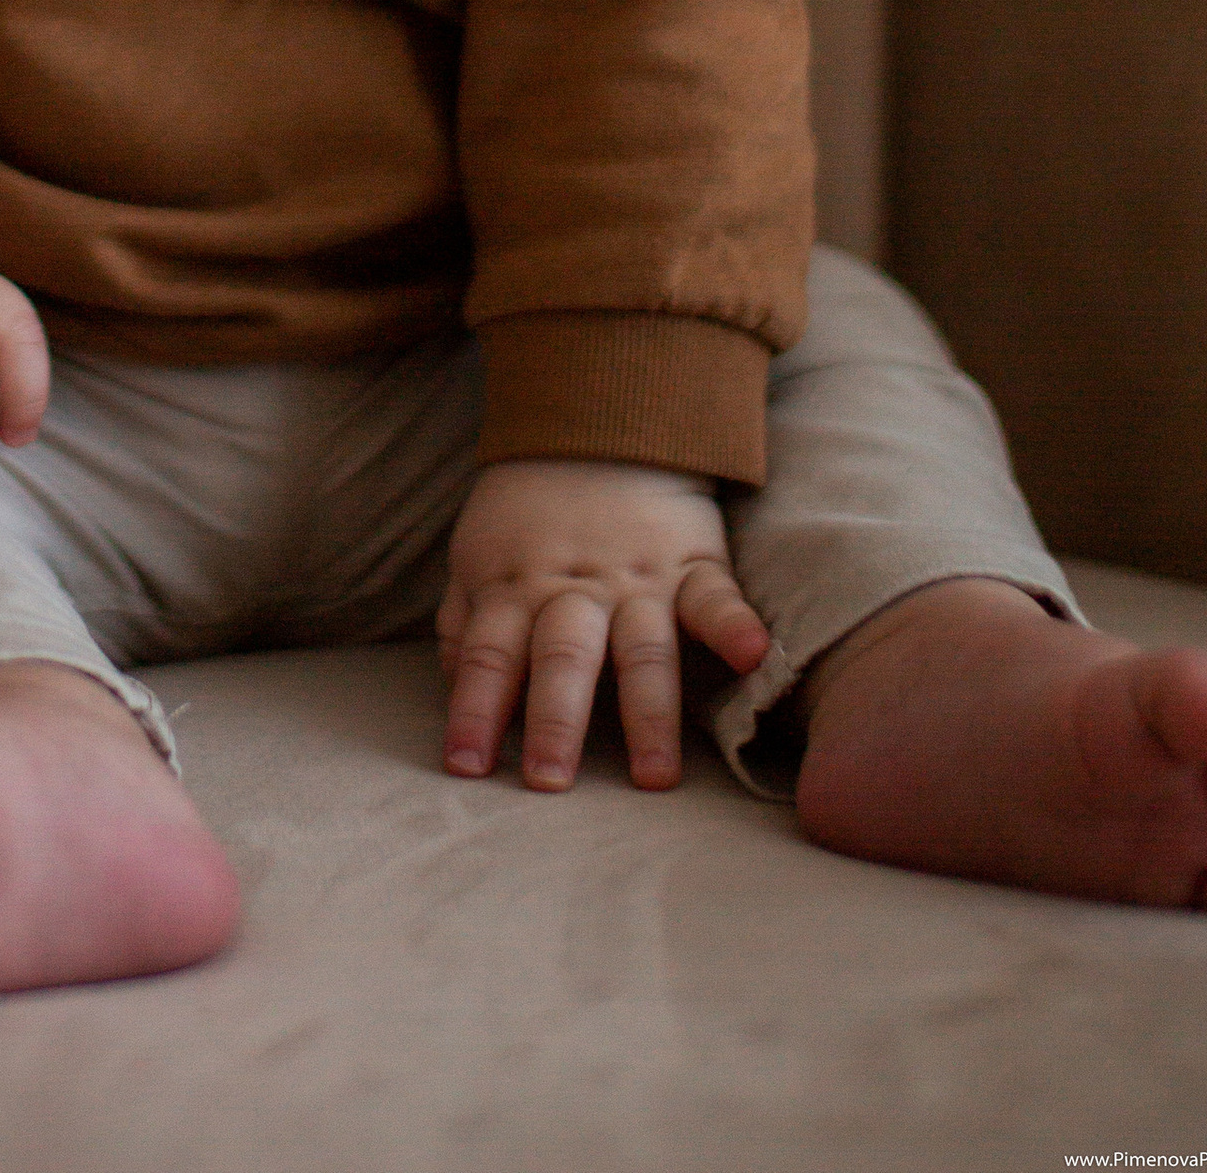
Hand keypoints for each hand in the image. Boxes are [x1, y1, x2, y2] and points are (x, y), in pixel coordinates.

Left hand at [437, 456, 768, 793]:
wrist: (601, 422)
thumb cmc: (529, 510)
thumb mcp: (478, 554)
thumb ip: (464, 624)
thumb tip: (455, 691)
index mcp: (516, 587)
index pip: (489, 656)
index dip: (475, 710)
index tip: (464, 768)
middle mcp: (576, 589)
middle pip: (562, 658)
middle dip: (555, 721)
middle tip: (548, 783)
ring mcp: (638, 579)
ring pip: (642, 650)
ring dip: (647, 714)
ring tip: (654, 778)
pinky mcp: (693, 565)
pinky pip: (717, 598)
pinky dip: (736, 626)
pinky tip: (751, 656)